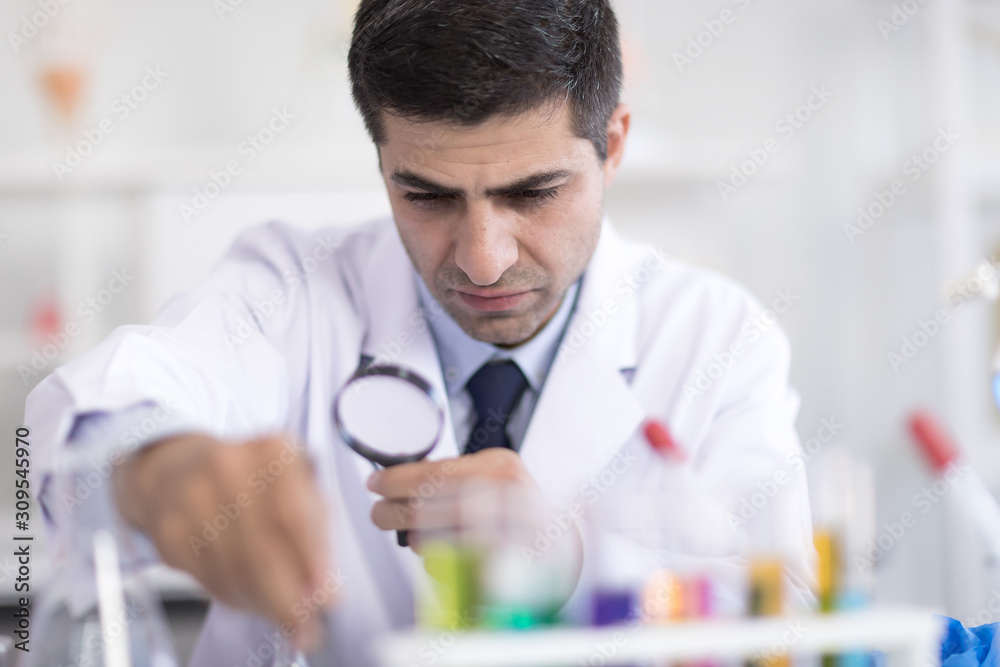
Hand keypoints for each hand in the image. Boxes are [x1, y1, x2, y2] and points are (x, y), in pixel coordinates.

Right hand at [113, 433, 332, 648]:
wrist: (180, 470)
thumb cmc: (253, 481)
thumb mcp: (300, 486)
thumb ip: (317, 532)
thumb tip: (322, 588)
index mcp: (273, 451)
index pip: (294, 514)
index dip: (312, 560)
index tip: (327, 596)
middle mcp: (229, 466)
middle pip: (262, 549)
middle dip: (289, 598)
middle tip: (306, 624)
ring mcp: (192, 498)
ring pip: (235, 572)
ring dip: (263, 604)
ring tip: (282, 613)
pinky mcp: (169, 531)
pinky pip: (208, 580)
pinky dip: (235, 598)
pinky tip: (250, 595)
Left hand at [367, 448, 581, 596]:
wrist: (562, 547)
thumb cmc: (519, 509)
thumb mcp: (494, 475)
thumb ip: (454, 476)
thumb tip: (397, 480)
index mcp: (501, 468)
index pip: (436, 471)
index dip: (397, 479)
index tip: (375, 483)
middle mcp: (507, 498)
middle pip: (431, 506)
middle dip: (394, 512)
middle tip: (379, 513)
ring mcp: (507, 538)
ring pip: (436, 541)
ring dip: (416, 540)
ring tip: (412, 534)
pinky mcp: (503, 572)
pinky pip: (452, 570)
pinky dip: (438, 565)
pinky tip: (441, 555)